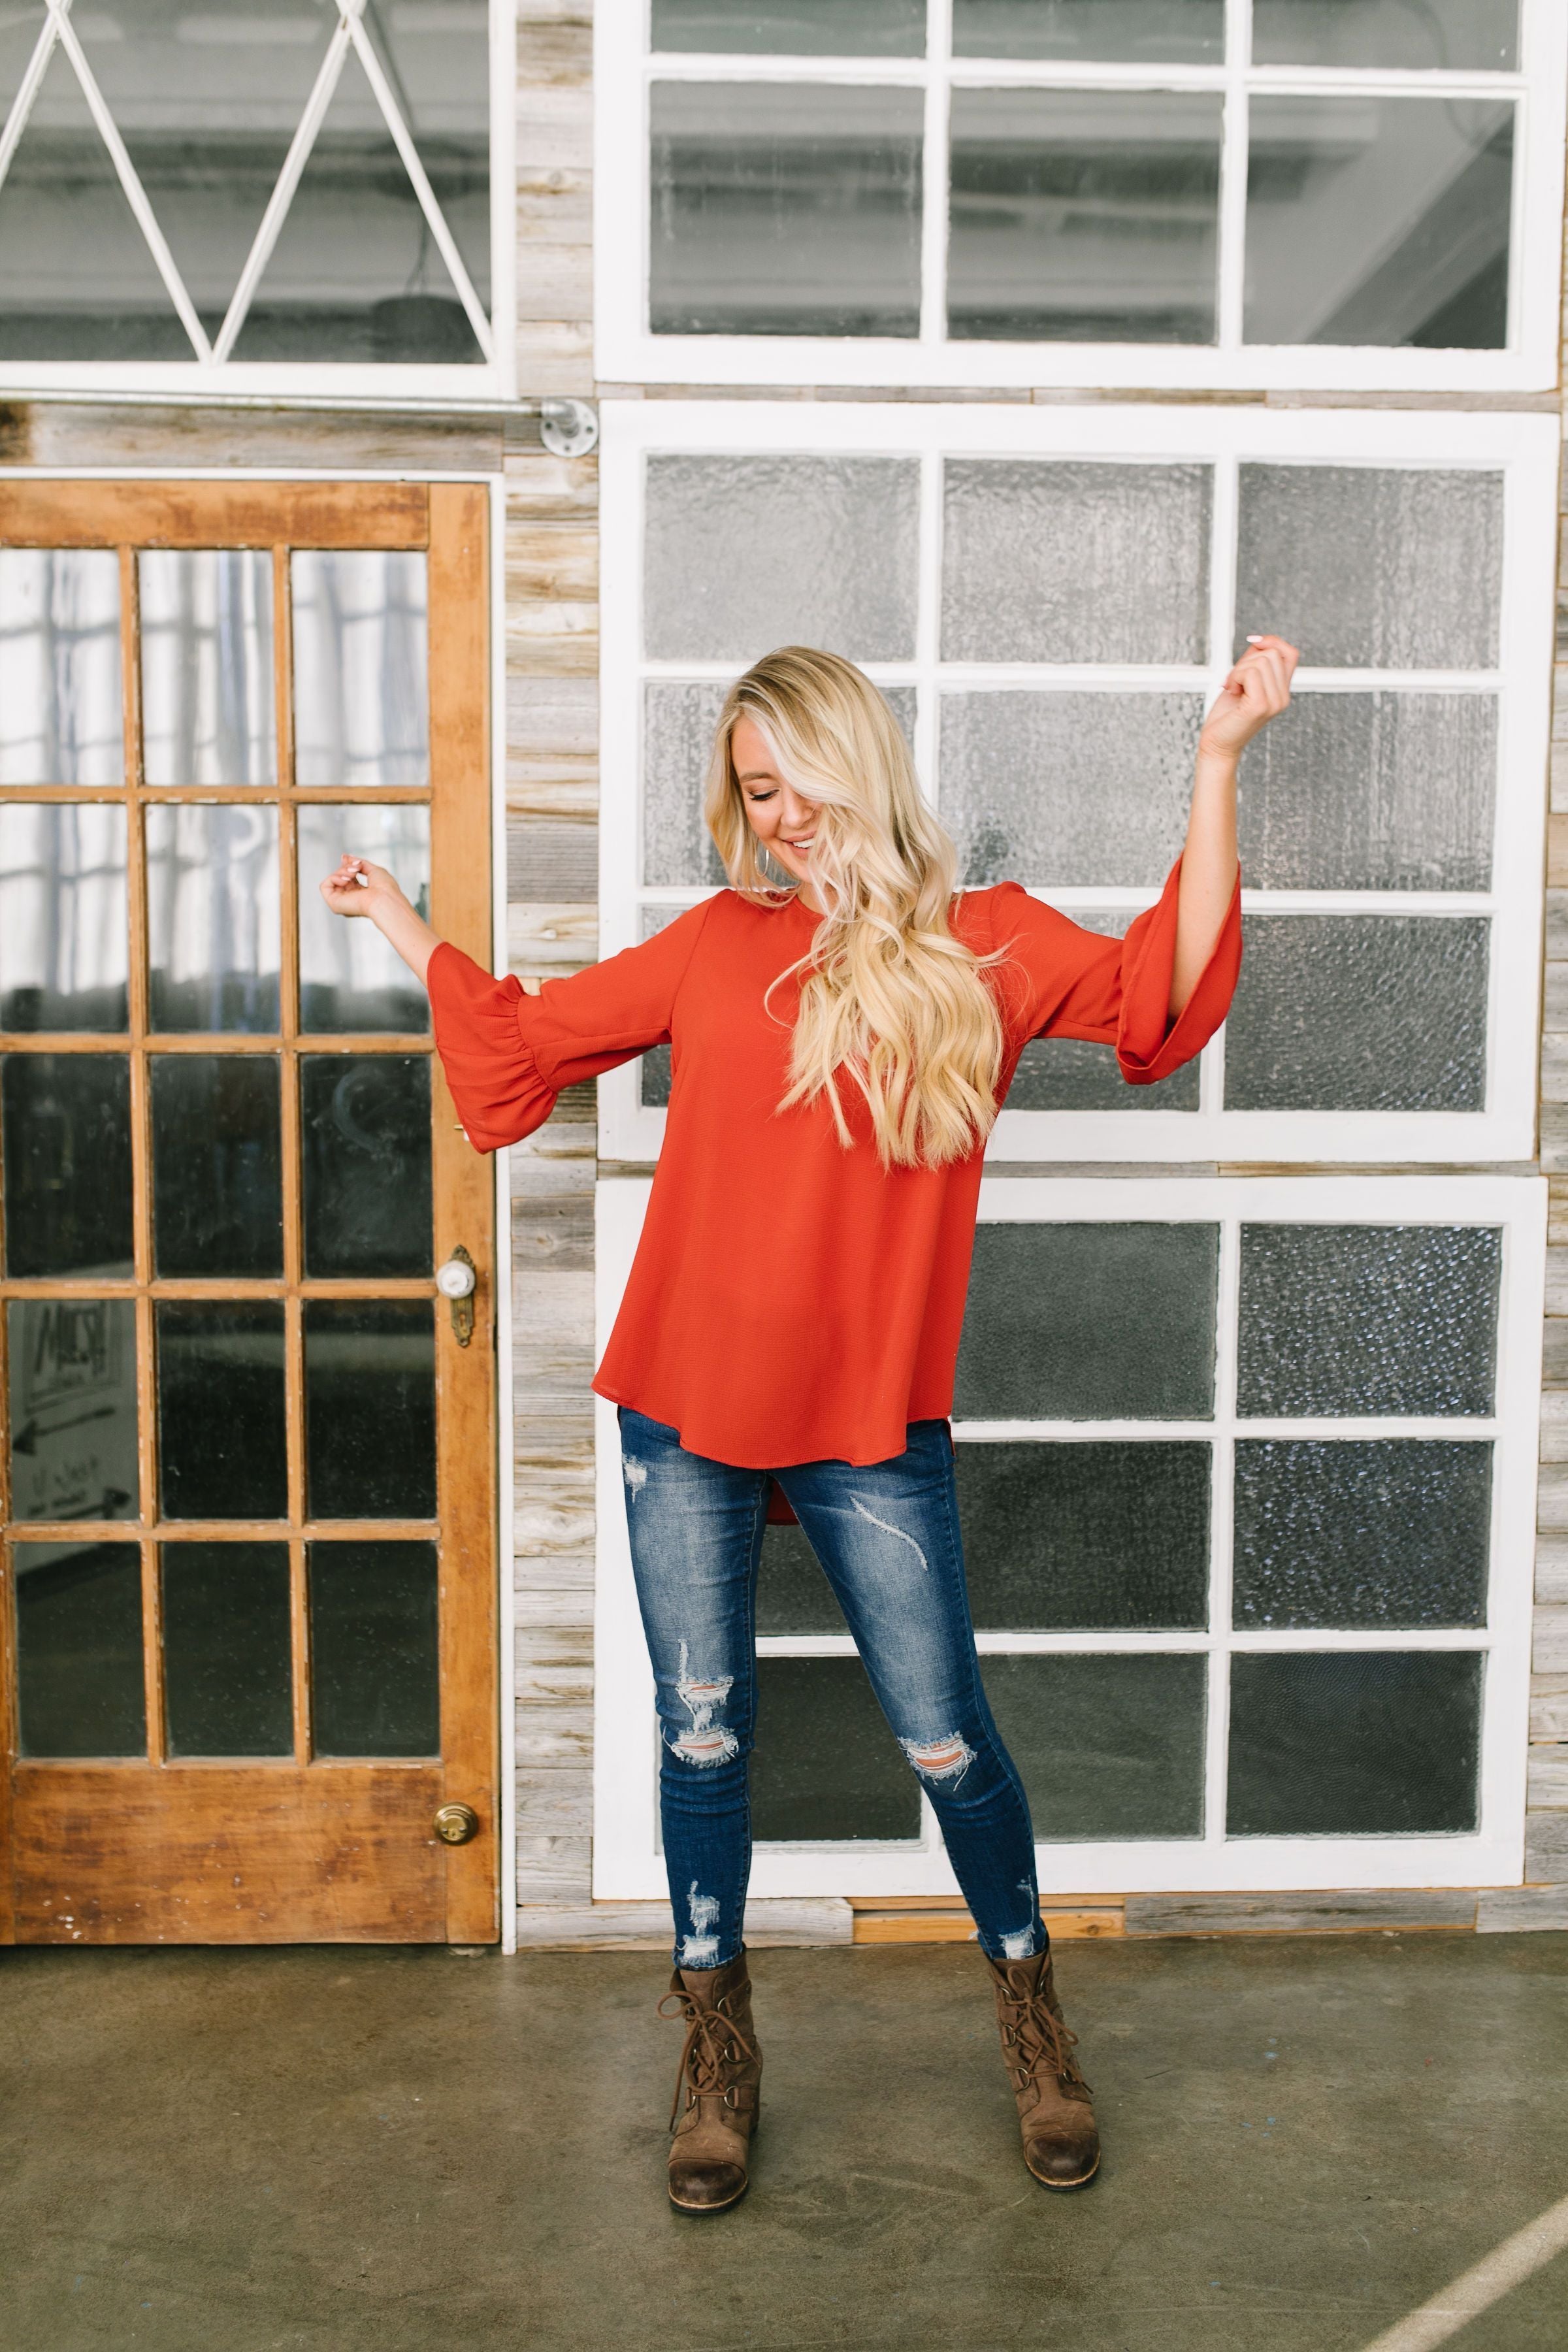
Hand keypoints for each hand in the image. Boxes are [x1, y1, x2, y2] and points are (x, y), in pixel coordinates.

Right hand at [319, 854, 406, 920]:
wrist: (384, 899)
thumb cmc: (385, 888)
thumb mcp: (373, 870)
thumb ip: (357, 863)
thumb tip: (344, 856)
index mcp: (361, 894)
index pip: (348, 877)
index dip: (348, 866)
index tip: (353, 861)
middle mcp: (350, 900)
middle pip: (339, 877)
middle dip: (346, 867)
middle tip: (357, 868)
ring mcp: (342, 903)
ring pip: (332, 879)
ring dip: (342, 871)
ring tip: (354, 873)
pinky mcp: (334, 904)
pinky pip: (325, 886)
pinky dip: (334, 878)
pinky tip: (346, 880)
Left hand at [1199, 634, 1298, 759]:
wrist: (1217, 744)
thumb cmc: (1227, 715)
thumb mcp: (1242, 681)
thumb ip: (1253, 661)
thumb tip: (1259, 641)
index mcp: (1282, 690)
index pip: (1290, 653)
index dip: (1272, 642)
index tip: (1253, 643)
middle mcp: (1283, 697)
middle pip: (1271, 653)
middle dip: (1246, 660)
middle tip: (1234, 681)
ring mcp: (1275, 702)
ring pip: (1260, 661)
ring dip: (1238, 671)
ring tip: (1233, 688)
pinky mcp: (1260, 706)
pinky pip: (1249, 673)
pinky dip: (1234, 677)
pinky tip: (1231, 691)